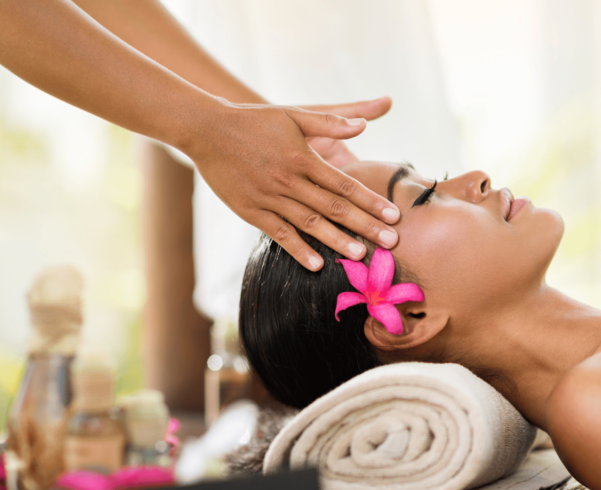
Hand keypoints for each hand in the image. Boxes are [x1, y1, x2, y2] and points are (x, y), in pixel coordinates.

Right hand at [182, 97, 400, 270]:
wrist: (207, 129)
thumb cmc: (255, 120)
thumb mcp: (294, 114)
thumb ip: (330, 121)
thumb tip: (365, 123)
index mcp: (303, 157)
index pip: (345, 184)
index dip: (371, 201)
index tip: (393, 216)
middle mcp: (289, 179)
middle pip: (334, 207)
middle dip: (365, 225)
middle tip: (391, 242)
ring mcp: (269, 197)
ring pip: (310, 223)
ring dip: (336, 240)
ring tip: (361, 254)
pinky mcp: (250, 210)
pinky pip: (279, 233)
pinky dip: (298, 249)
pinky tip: (316, 264)